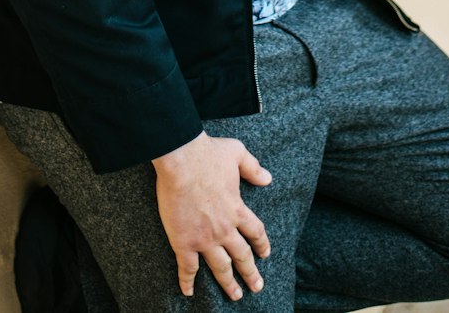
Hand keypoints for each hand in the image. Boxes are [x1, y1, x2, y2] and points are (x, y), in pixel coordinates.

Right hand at [152, 130, 271, 299]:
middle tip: (256, 287)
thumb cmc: (208, 153)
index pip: (255, 233)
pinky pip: (187, 268)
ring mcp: (205, 238)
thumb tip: (268, 178)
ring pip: (221, 267)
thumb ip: (253, 167)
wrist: (180, 159)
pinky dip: (187, 282)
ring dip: (228, 283)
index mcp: (238, 210)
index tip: (265, 255)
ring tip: (236, 295)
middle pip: (242, 256)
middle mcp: (225, 229)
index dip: (261, 245)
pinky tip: (189, 293)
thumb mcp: (237, 153)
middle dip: (251, 273)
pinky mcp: (183, 242)